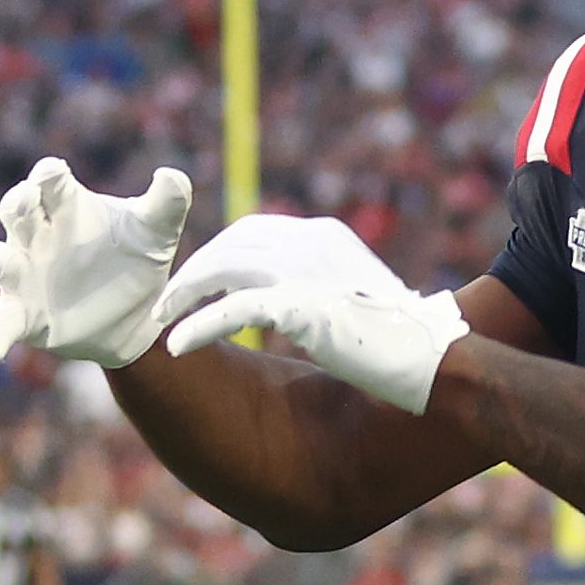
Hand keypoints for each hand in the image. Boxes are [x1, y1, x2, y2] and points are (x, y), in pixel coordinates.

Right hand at [0, 158, 191, 365]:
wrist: (138, 315)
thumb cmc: (137, 257)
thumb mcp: (158, 231)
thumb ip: (168, 202)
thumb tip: (170, 174)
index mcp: (66, 209)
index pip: (51, 184)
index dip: (48, 176)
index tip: (52, 171)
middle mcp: (38, 238)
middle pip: (17, 214)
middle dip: (17, 205)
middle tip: (24, 200)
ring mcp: (26, 277)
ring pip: (3, 263)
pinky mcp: (25, 316)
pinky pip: (3, 325)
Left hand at [156, 214, 467, 415]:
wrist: (425, 354)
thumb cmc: (390, 333)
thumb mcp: (345, 292)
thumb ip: (309, 283)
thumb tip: (264, 298)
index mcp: (325, 235)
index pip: (251, 231)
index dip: (215, 254)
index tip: (196, 283)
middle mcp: (313, 242)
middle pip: (230, 244)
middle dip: (193, 272)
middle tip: (167, 302)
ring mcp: (306, 271)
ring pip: (220, 269)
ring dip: (183, 295)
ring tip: (160, 320)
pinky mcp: (298, 305)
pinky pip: (231, 311)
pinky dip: (197, 327)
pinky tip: (175, 346)